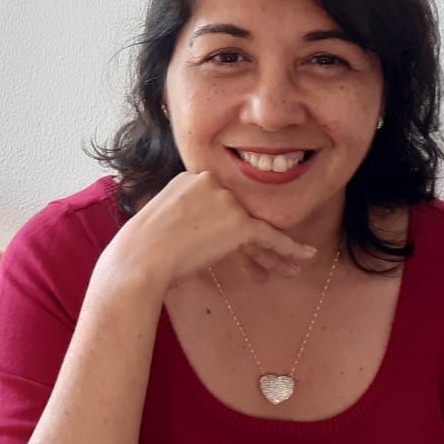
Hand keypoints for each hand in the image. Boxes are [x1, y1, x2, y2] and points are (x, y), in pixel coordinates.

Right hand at [95, 171, 316, 294]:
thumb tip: (197, 236)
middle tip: (272, 263)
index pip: (224, 203)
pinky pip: (270, 236)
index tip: (244, 251)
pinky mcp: (239, 222)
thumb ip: (184, 217)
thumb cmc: (141, 249)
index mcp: (191, 177)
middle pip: (243, 214)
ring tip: (293, 266)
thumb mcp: (162, 220)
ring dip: (275, 251)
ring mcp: (227, 200)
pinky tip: (304, 257)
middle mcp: (212, 181)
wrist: (140, 258)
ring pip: (258, 227)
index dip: (234, 232)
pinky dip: (289, 248)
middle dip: (258, 243)